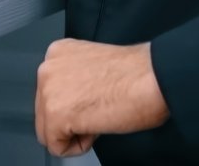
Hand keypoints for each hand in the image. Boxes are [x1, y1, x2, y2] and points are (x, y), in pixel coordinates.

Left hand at [35, 39, 169, 156]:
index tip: (95, 98)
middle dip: (71, 120)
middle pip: (45, 113)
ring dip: (75, 132)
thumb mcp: (93, 67)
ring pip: (48, 132)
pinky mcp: (55, 115)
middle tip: (99, 109)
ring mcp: (49, 90)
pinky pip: (57, 147)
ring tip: (99, 116)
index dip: (76, 104)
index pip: (51, 93)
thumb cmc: (136, 73)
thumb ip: (74, 78)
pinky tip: (98, 126)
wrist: (153, 78)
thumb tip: (72, 99)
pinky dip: (79, 146)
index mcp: (58, 52)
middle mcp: (48, 67)